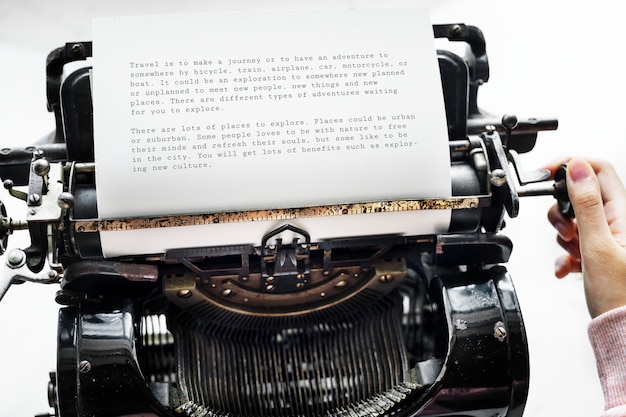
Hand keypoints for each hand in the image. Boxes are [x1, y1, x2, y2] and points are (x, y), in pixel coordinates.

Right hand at [546, 158, 625, 317]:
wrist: (624, 331)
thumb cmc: (621, 297)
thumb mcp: (597, 246)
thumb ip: (587, 204)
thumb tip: (578, 167)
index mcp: (625, 213)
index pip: (598, 169)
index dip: (571, 165)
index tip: (547, 174)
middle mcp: (620, 221)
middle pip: (580, 195)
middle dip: (562, 212)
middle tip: (566, 231)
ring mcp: (611, 237)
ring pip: (575, 220)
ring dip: (564, 236)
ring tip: (574, 255)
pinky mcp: (601, 252)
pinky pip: (576, 242)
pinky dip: (567, 254)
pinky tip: (570, 268)